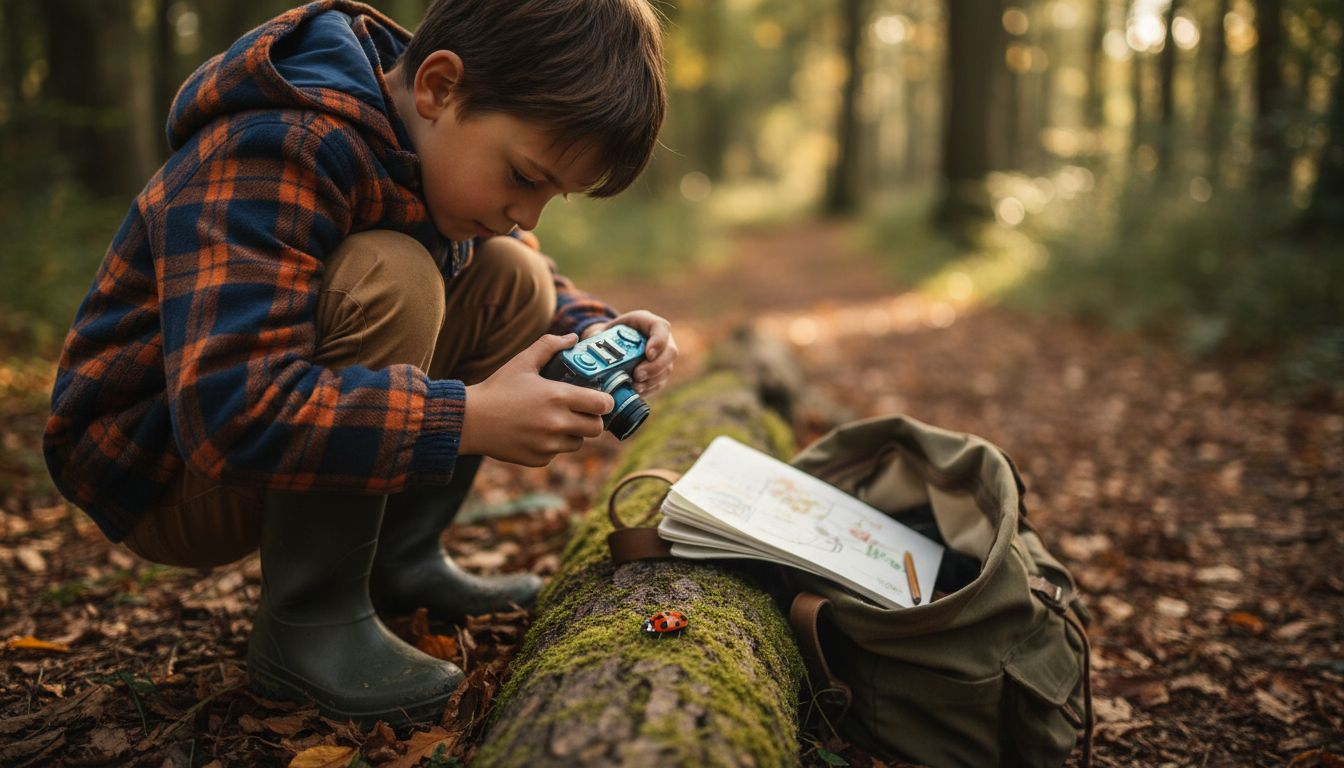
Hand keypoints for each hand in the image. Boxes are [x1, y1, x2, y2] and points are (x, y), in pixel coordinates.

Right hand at [460, 334, 613, 465]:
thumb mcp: (522, 362)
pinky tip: (536, 433)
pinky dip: (552, 445)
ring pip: (578, 442)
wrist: (470, 421)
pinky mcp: (539, 459)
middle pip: (597, 428)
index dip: (604, 401)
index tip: (599, 398)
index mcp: (558, 396)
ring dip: (573, 433)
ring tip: (555, 421)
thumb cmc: (498, 389)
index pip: (603, 404)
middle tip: (580, 411)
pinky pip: (558, 453)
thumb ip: (549, 346)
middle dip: (592, 419)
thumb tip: (572, 338)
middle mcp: (557, 423)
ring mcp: (548, 445)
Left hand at [583, 310, 677, 397]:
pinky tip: (638, 391)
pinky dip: (649, 388)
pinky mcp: (660, 373)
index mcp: (648, 322)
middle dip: (654, 366)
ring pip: (666, 370)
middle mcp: (662, 339)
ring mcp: (663, 357)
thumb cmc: (612, 334)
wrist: (616, 343)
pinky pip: (660, 382)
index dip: (658, 341)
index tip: (648, 354)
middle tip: (637, 375)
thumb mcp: (605, 330)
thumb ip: (598, 337)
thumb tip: (589, 348)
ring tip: (636, 386)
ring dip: (652, 380)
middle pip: (669, 352)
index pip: (661, 328)